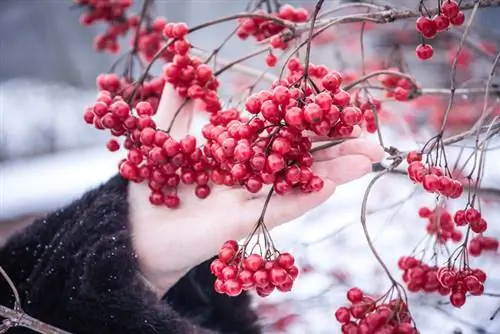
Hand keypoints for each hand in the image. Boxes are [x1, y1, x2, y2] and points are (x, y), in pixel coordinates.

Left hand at [128, 85, 383, 296]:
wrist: (140, 230)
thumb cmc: (150, 181)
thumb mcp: (160, 136)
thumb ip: (174, 104)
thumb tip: (181, 69)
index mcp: (238, 146)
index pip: (279, 128)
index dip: (308, 117)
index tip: (339, 105)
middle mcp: (251, 170)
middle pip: (298, 155)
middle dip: (335, 146)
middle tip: (371, 137)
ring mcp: (251, 196)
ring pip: (296, 181)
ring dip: (333, 171)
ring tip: (367, 160)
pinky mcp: (245, 222)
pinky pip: (277, 209)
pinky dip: (302, 198)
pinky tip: (330, 186)